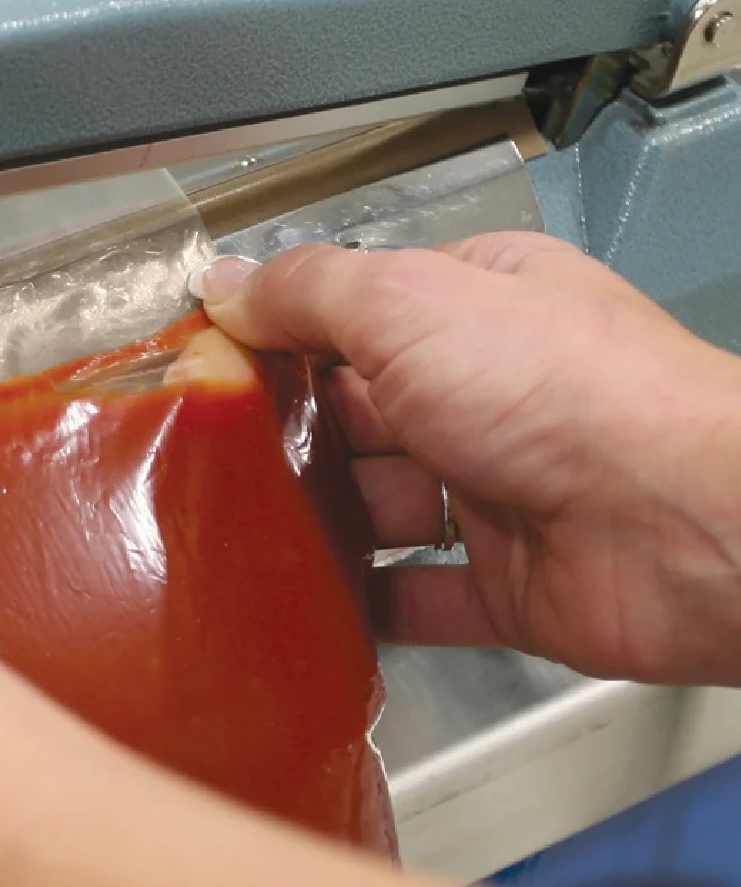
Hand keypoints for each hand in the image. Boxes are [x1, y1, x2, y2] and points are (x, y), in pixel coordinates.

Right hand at [204, 233, 740, 684]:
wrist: (686, 525)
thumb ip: (310, 292)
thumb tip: (229, 282)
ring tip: (234, 528)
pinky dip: (362, 604)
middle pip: (358, 414)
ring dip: (315, 520)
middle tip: (201, 453)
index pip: (359, 312)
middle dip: (285, 434)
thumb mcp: (413, 303)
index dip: (280, 334)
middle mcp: (494, 394)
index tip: (202, 362)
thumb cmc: (577, 395)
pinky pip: (415, 599)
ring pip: (379, 508)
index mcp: (480, 307)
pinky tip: (305, 601)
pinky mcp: (507, 586)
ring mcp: (500, 492)